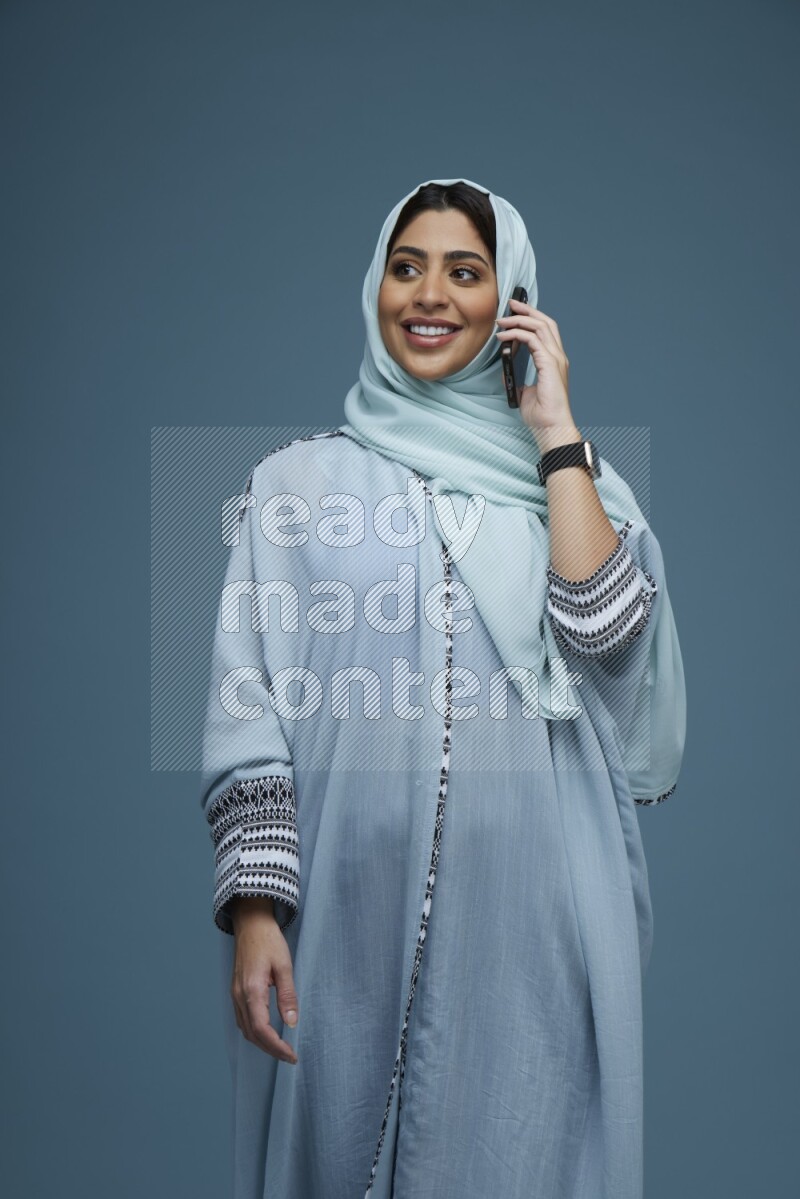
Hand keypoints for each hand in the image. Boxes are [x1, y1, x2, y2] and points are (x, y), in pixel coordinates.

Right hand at [230, 898, 298, 1063]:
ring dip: (261, 1043)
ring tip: (281, 1048)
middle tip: (289, 1056)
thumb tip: (292, 1023)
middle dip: (270, 1050)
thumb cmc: (268, 940)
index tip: (292, 1055)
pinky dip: (254, 1031)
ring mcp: (234, 994)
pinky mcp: (235, 991)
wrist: (250, 923)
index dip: (277, 1047)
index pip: (262, 1030)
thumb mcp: (284, 965)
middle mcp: (239, 996)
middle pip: (252, 1034)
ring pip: (245, 1029)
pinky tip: (266, 1032)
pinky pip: (242, 1019)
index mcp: (251, 991)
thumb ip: (287, 995)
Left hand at [495, 298, 579, 450]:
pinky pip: (533, 339)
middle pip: (545, 322)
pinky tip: (504, 337)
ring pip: (540, 326)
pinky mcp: (550, 363)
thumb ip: (517, 380)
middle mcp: (558, 356)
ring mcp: (556, 359)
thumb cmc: (541, 415)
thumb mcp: (524, 393)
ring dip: (519, 319)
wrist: (551, 427)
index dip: (531, 318)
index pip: (545, 331)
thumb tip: (505, 372)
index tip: (514, 312)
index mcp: (554, 362)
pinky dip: (517, 334)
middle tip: (510, 303)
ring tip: (502, 319)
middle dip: (527, 310)